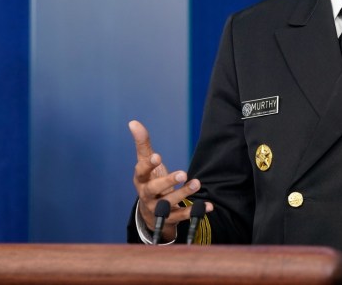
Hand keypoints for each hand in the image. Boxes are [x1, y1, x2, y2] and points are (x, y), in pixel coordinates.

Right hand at [129, 120, 212, 241]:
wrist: (151, 213)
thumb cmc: (149, 181)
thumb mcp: (145, 163)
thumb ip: (143, 144)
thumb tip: (133, 122)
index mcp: (141, 179)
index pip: (141, 171)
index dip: (148, 165)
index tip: (158, 156)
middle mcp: (147, 195)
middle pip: (153, 189)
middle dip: (167, 181)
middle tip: (182, 173)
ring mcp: (158, 208)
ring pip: (168, 203)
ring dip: (183, 193)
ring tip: (197, 183)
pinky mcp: (171, 218)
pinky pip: (183, 216)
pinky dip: (196, 211)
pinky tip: (208, 206)